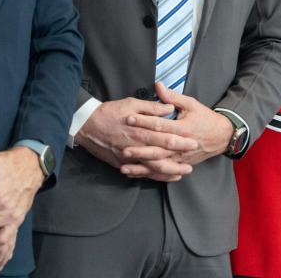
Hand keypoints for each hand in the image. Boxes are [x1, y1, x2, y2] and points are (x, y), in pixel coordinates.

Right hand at [76, 95, 198, 181]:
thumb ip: (152, 107)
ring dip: (169, 171)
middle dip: (179, 158)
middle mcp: (136, 146)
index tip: (193, 141)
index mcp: (140, 130)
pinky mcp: (122, 163)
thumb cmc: (110, 112)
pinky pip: (141, 172)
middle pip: (162, 155)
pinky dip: (154, 176)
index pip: (165, 136)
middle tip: (192, 161)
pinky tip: (165, 177)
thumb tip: (169, 108)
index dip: (180, 140)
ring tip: (183, 172)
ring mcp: (129, 157)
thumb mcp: (131, 103)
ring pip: (153, 168)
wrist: (87, 125)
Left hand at [119, 83, 233, 178]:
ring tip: (125, 166)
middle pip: (158, 149)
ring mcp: (181, 157)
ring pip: (159, 164)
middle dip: (140, 150)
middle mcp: (181, 145)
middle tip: (123, 148)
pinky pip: (164, 172)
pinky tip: (137, 175)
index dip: (144, 121)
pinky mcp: (180, 164)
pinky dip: (150, 175)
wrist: (222, 136)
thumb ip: (172, 97)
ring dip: (142, 166)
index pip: (160, 125)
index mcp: (183, 128)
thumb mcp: (191, 104)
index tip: (129, 119)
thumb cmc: (205, 118)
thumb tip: (158, 85)